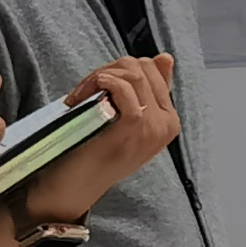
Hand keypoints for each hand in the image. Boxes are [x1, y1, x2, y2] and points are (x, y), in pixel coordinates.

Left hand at [21, 53, 181, 221]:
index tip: (98, 85)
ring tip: (81, 95)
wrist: (75, 188)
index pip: (154, 71)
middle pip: (144, 68)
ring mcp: (153, 127)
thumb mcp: (127, 122)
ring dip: (100, 76)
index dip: (121, 70)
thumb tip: (165, 58)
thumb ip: (146, 92)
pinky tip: (82, 96)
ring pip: (133, 74)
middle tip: (86, 89)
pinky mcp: (133, 127)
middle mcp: (167, 124)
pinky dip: (100, 82)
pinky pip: (123, 88)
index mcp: (170, 122)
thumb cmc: (95, 155)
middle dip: (110, 69)